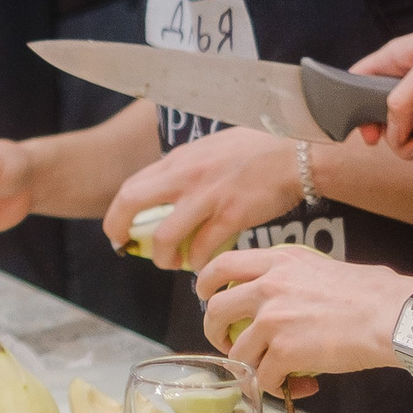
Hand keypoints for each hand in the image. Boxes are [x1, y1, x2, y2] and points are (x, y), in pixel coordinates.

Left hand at [102, 127, 302, 271]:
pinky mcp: (230, 216)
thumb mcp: (211, 148)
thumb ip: (190, 166)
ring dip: (163, 257)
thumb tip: (172, 184)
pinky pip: (202, 249)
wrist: (294, 155)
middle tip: (125, 247)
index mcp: (180, 159)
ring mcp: (206, 196)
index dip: (118, 211)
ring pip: (165, 237)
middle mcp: (186, 175)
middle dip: (119, 228)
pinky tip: (203, 265)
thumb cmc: (257, 150)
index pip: (132, 185)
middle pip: (132, 202)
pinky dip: (198, 262)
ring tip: (172, 264)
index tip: (119, 229)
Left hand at [196, 245, 412, 394]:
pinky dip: (274, 387)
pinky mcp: (283, 352)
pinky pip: (262, 377)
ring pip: (237, 352)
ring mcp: (272, 320)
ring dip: (251, 367)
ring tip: (273, 373)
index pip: (223, 265)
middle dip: (215, 332)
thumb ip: (297, 278)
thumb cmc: (374, 293)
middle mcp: (267, 287)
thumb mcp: (324, 268)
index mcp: (277, 262)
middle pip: (216, 310)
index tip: (206, 296)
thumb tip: (294, 293)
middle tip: (227, 343)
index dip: (207, 283)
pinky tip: (294, 387)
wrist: (392, 317)